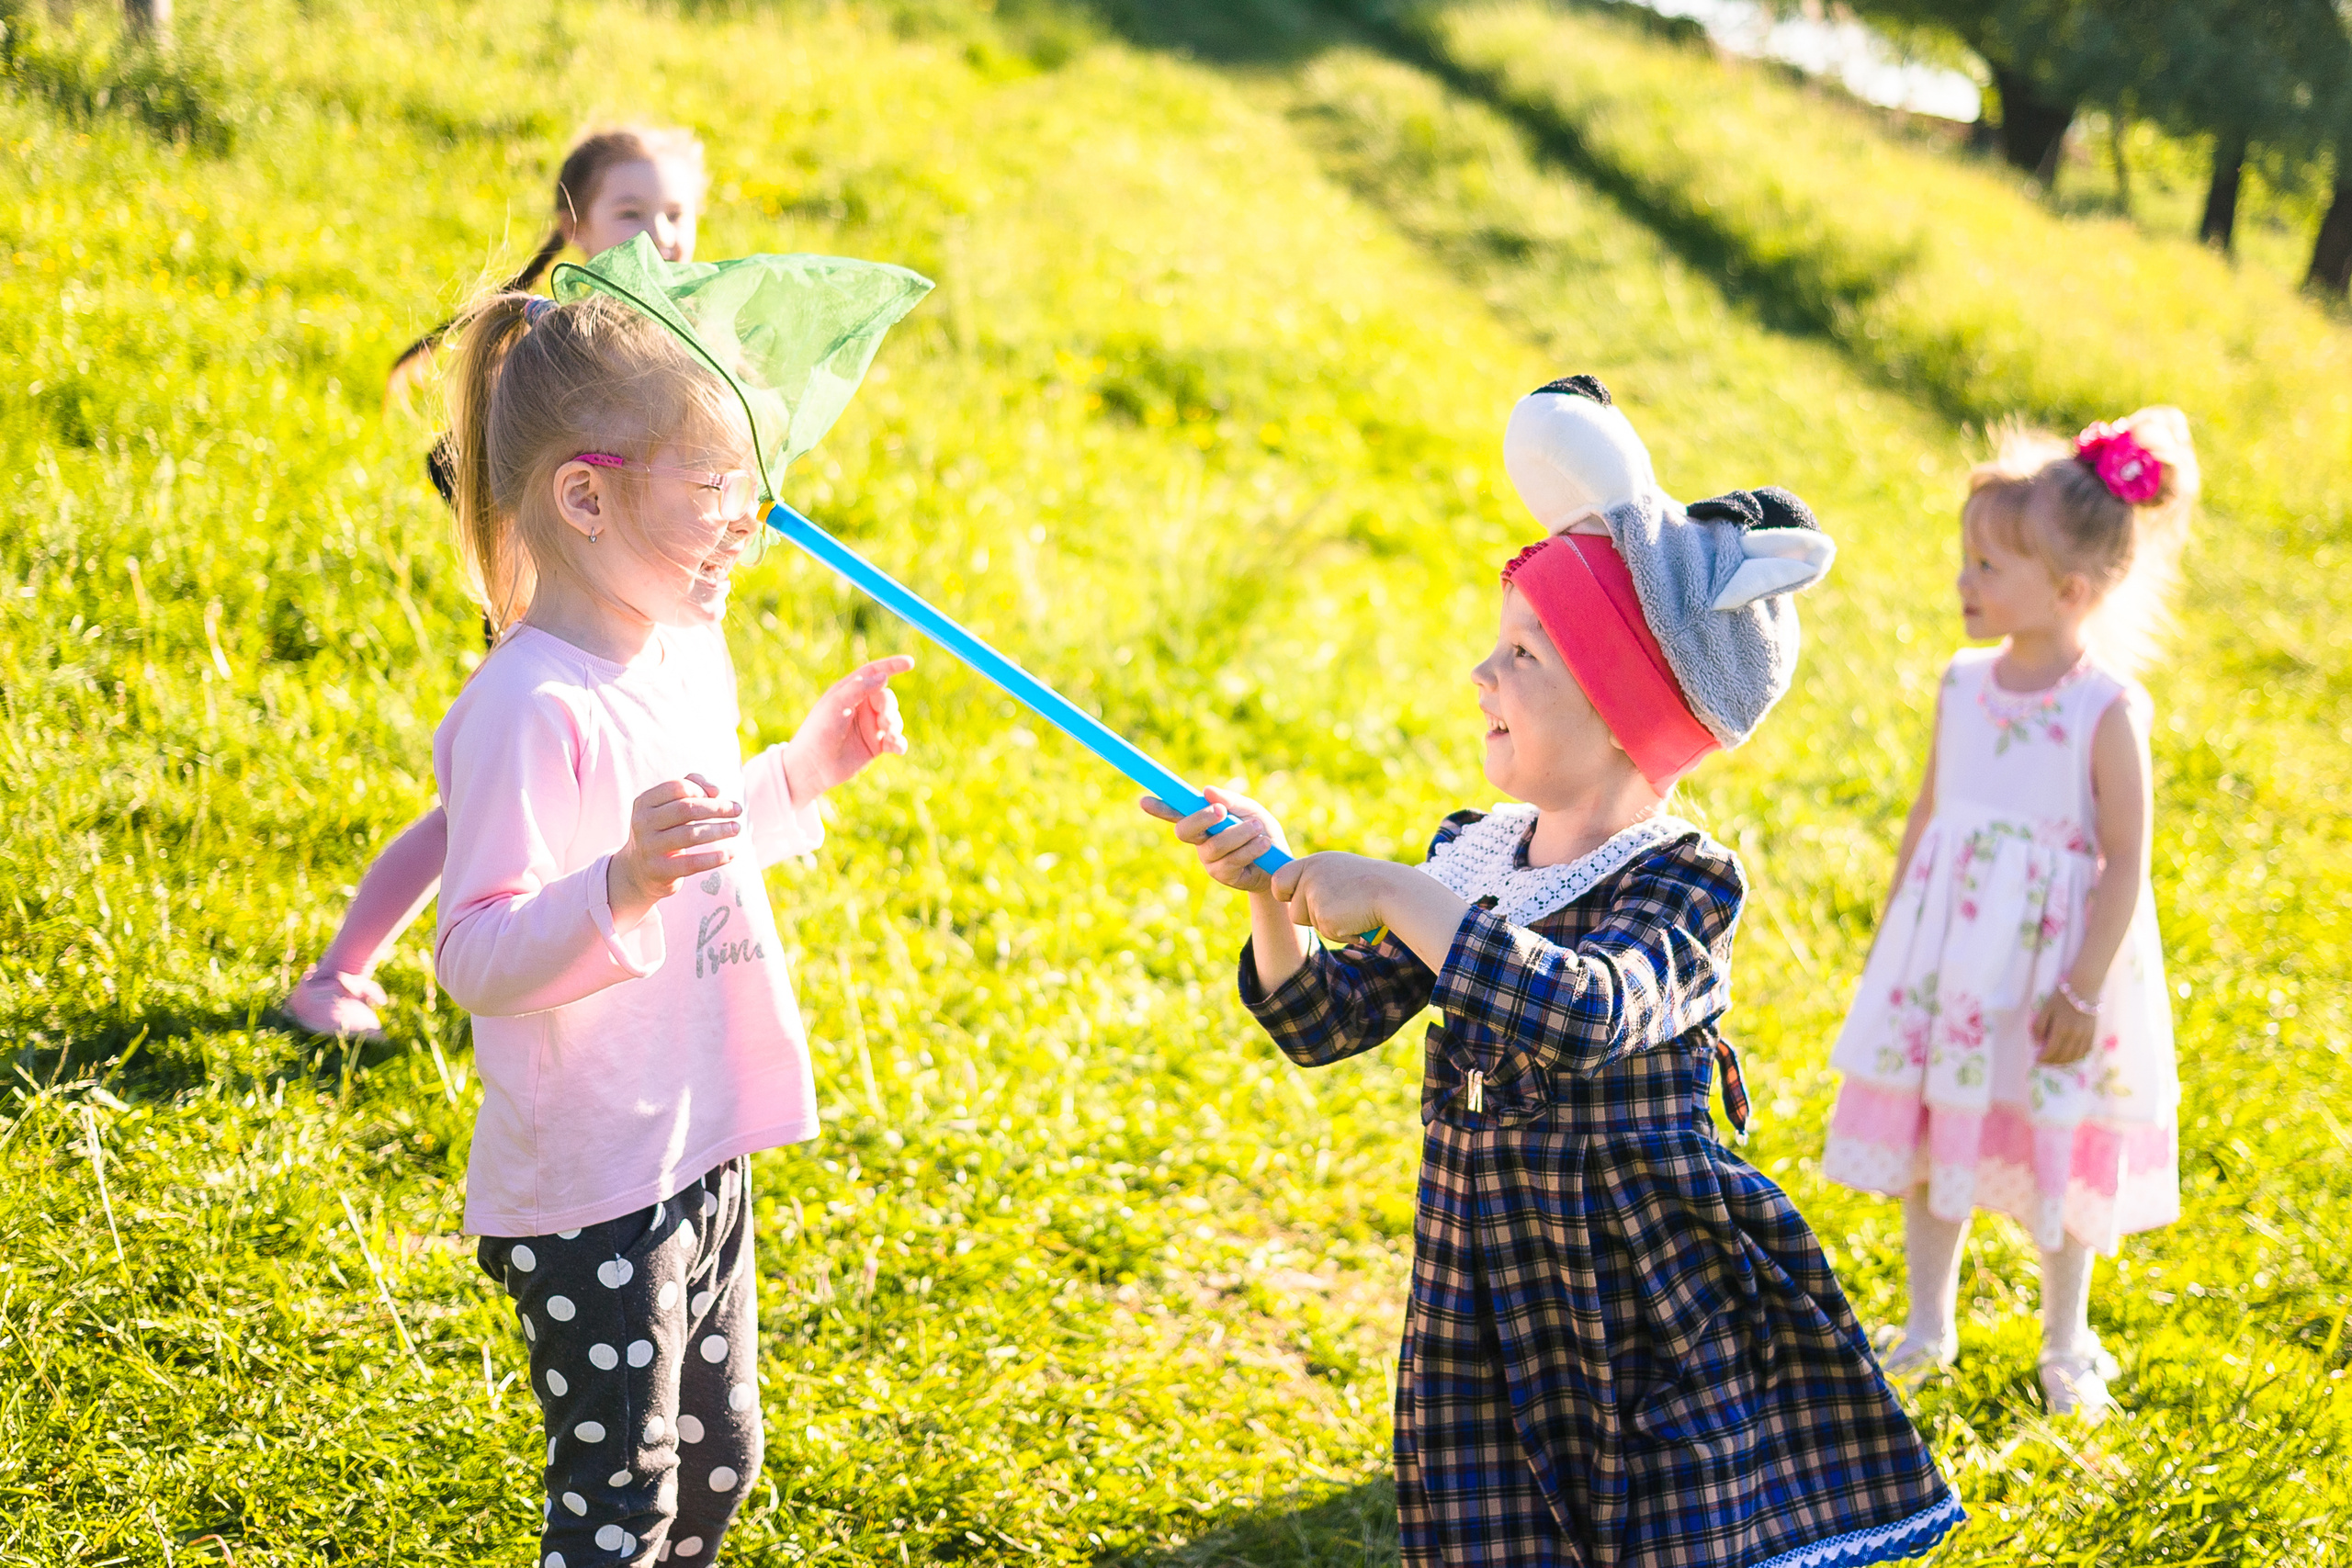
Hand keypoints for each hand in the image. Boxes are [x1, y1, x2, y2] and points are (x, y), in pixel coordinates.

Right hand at [609, 773, 742, 921]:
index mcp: (644, 802)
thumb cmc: (662, 831)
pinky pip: (692, 863)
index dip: (700, 789)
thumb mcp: (668, 808)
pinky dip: (714, 858)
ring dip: (719, 830)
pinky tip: (731, 853)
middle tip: (737, 810)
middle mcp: (643, 823)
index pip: (677, 788)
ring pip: (690, 835)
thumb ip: (690, 788)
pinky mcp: (659, 870)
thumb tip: (715, 791)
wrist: (638, 871)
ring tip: (736, 828)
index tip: (717, 795)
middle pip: (686, 809)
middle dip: (716, 808)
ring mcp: (649, 847)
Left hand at [782, 655, 914, 799]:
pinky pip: (896, 740)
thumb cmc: (819, 731)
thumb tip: (884, 677)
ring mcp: (869, 727)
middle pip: (887, 698)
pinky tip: (897, 748)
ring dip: (895, 725)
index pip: (874, 673)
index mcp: (849, 692)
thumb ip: (860, 688)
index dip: (892, 666)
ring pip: (895, 719)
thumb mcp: (837, 705)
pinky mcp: (875, 746)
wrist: (813, 767)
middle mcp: (861, 707)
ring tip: (889, 735)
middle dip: (890, 707)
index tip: (910, 663)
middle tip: (885, 720)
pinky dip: (899, 742)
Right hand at [1142, 783, 1289, 895]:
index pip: (1178, 812)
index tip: (1143, 801)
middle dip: (1200, 819)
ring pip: (1214, 845)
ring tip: (1258, 828)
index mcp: (1204, 821)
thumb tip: (1207, 791)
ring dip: (1239, 834)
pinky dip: (1250, 849)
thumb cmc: (1263, 832)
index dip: (1160, 808)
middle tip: (1220, 811)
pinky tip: (1263, 844)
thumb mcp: (1252, 811)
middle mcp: (1201, 840)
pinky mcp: (1222, 875)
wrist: (1281, 864)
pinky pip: (1231, 860)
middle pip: (1185, 830)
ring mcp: (1209, 859)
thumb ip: (1232, 801)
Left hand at [1270, 852, 1404, 945]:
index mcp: (1313, 863)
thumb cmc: (1370, 883)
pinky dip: (1342, 932)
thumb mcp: (1340, 870)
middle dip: (1309, 917)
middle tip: (1335, 909)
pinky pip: (1327, 933)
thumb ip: (1317, 878)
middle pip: (1293, 911)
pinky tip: (1357, 919)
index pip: (1279, 879)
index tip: (1291, 898)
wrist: (1392, 891)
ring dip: (1328, 925)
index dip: (1283, 893)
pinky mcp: (1324, 916)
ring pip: (1310, 924)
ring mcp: (1316, 896)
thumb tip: (1296, 891)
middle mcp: (1311, 877)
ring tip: (1351, 911)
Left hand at [2032, 981, 2097, 1065]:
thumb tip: (2037, 1043)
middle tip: (2044, 1062)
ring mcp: (2085, 1036)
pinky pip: (2085, 1051)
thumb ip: (2039, 1026)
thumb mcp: (2045, 1009)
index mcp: (2061, 1029)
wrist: (2083, 989)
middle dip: (2052, 1062)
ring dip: (2064, 1062)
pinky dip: (2077, 1057)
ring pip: (2075, 1056)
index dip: (2043, 1058)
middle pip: (2063, 1056)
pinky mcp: (2093, 1034)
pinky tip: (2070, 1057)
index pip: (2051, 1050)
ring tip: (2055, 1062)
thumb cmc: (2061, 998)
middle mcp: (2075, 1035)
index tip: (2037, 1060)